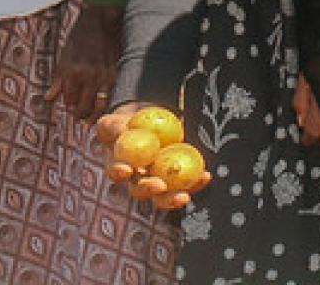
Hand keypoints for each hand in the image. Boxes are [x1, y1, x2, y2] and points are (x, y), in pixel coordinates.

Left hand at [47, 4, 121, 121]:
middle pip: (83, 107)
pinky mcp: (116, 74)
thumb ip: (58, 80)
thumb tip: (48, 98)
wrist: (101, 21)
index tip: (70, 108)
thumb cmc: (79, 36)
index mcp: (71, 71)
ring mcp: (103, 76)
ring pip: (99, 106)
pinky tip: (102, 107)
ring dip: (94, 115)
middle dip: (80, 114)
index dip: (69, 106)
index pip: (69, 100)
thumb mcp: (64, 56)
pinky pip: (110, 96)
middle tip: (79, 117)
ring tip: (90, 118)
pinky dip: (106, 104)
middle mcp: (87, 76)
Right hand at [94, 104, 211, 209]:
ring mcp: (158, 180)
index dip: (119, 173)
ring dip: (173, 198)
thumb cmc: (127, 123)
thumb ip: (115, 127)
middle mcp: (137, 178)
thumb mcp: (117, 121)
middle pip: (141, 190)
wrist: (150, 121)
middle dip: (150, 189)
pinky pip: (186, 183)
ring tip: (183, 195)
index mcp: (120, 165)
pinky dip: (196, 182)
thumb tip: (120, 131)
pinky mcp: (176, 178)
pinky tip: (204, 176)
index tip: (127, 169)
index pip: (116, 172)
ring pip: (164, 196)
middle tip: (160, 185)